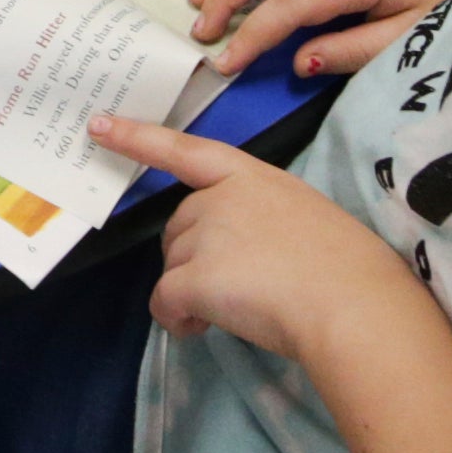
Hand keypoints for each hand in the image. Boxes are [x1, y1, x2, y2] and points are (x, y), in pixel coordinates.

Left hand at [99, 120, 426, 367]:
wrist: (353, 305)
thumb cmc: (347, 269)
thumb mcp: (305, 220)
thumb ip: (264, 220)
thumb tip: (243, 254)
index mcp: (254, 177)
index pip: (186, 149)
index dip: (138, 137)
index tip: (98, 125)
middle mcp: (222, 197)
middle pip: (178, 227)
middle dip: (194, 258)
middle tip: (238, 286)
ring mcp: (205, 234)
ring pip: (174, 266)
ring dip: (194, 292)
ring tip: (240, 310)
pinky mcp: (194, 276)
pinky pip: (165, 301)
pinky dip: (180, 319)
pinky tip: (206, 328)